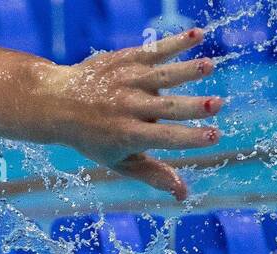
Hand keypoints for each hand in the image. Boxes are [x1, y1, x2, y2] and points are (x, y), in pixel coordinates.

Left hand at [37, 28, 222, 200]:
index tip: (214, 136)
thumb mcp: (120, 162)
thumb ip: (153, 175)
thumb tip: (184, 195)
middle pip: (167, 108)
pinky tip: (198, 35)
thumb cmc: (94, 138)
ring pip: (163, 76)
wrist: (58, 103)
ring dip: (187, 71)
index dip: (190, 138)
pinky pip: (155, 50)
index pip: (164, 138)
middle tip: (218, 104)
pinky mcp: (127, 59)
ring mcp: (128, 81)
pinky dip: (176, 42)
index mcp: (128, 135)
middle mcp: (129, 107)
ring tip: (209, 67)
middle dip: (193, 106)